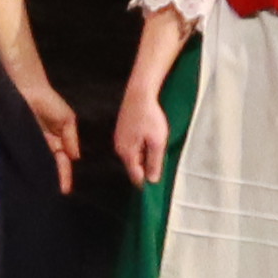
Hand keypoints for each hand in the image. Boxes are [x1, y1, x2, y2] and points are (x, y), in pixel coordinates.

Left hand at [15, 72, 84, 190]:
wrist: (25, 87)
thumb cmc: (48, 100)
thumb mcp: (66, 119)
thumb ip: (71, 139)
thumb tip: (76, 158)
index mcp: (56, 142)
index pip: (61, 163)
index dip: (63, 176)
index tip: (64, 190)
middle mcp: (42, 146)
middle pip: (47, 167)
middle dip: (49, 181)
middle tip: (49, 197)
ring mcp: (27, 144)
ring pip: (34, 165)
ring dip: (36, 176)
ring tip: (38, 193)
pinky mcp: (14, 142)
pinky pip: (20, 157)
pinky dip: (23, 166)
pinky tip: (23, 176)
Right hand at [112, 66, 176, 192]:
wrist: (139, 94)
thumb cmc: (150, 117)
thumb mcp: (157, 142)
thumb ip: (154, 163)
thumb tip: (152, 180)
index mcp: (127, 153)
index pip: (135, 176)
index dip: (146, 181)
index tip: (156, 182)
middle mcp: (119, 148)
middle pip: (133, 166)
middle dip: (145, 167)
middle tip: (159, 159)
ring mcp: (119, 139)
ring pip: (133, 156)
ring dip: (144, 156)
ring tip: (155, 146)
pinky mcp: (121, 132)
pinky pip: (131, 147)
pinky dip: (140, 147)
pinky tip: (148, 138)